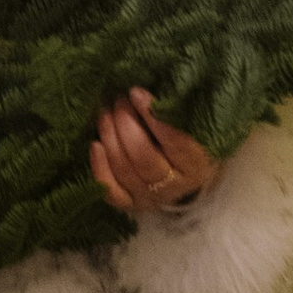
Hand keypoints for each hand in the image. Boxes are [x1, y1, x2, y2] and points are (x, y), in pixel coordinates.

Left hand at [90, 88, 220, 216]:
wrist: (189, 169)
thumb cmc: (191, 136)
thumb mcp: (191, 122)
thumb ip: (174, 108)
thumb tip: (140, 89)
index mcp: (197, 163)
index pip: (174, 141)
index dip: (151, 115)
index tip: (135, 92)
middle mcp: (175, 186)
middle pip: (142, 156)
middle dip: (125, 124)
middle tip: (117, 100)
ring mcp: (151, 198)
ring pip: (124, 170)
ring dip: (110, 137)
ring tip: (105, 112)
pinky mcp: (132, 203)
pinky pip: (112, 191)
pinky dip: (100, 168)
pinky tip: (95, 144)